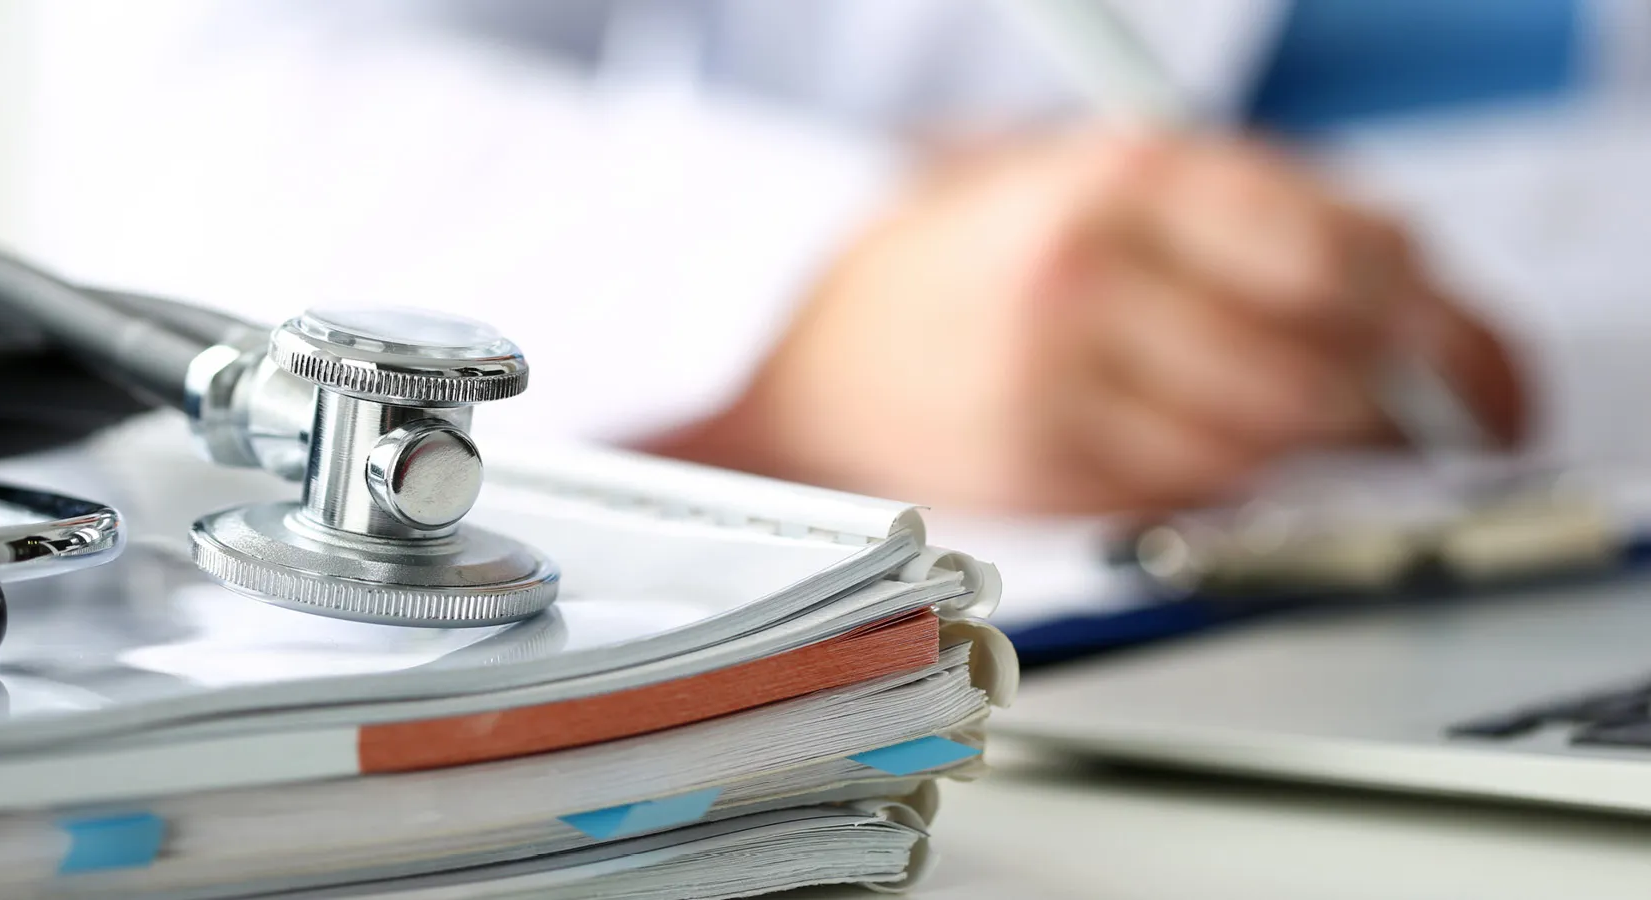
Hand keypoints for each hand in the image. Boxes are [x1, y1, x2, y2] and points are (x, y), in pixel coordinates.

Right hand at [648, 127, 1526, 514]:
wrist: (820, 355)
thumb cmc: (969, 262)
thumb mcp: (1097, 180)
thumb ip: (1248, 213)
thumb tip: (1405, 288)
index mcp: (1112, 181)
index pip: (1332, 251)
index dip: (1430, 309)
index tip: (1465, 344)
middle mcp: (1085, 282)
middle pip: (1316, 362)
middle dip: (1406, 397)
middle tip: (1443, 409)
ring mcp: (1058, 390)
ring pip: (1268, 444)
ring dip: (1329, 447)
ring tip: (1343, 431)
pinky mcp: (1045, 478)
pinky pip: (1198, 492)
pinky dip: (1243, 479)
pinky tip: (1237, 451)